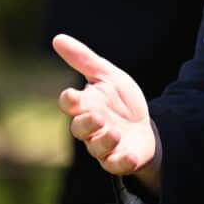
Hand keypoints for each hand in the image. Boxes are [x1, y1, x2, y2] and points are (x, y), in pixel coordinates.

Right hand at [54, 34, 162, 194]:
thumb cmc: (120, 100)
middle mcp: (90, 128)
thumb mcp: (107, 75)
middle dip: (87, 123)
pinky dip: (121, 161)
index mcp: (85, 105)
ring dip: (104, 141)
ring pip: (96, 148)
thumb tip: (57, 38)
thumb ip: (83, 59)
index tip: (72, 96)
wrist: (145, 126)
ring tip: (115, 132)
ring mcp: (104, 146)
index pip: (70, 104)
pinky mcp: (120, 160)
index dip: (70, 101)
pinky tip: (128, 155)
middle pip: (79, 129)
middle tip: (98, 117)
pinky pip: (115, 165)